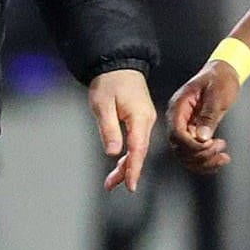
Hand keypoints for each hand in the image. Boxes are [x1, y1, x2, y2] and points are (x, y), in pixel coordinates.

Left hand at [89, 69, 155, 191]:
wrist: (118, 64)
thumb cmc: (109, 82)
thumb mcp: (103, 105)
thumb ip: (109, 129)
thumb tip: (113, 152)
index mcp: (139, 117)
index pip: (138, 149)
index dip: (134, 169)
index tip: (130, 185)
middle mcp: (146, 120)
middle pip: (139, 151)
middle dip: (127, 170)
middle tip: (111, 185)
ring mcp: (145, 119)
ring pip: (138, 147)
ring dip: (126, 164)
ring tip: (112, 180)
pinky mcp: (141, 118)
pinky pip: (137, 140)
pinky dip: (129, 153)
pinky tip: (120, 161)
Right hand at [167, 61, 240, 174]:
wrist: (225, 72)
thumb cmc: (220, 78)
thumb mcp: (217, 94)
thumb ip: (208, 116)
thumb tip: (201, 138)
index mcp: (179, 106)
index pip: (177, 133)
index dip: (192, 145)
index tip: (210, 145)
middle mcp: (179, 118)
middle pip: (180, 148)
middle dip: (200, 154)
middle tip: (220, 147)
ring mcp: (185, 126)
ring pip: (186, 154)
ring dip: (204, 161)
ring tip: (223, 157)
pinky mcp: (194, 131)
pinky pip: (195, 152)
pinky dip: (207, 161)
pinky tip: (220, 159)